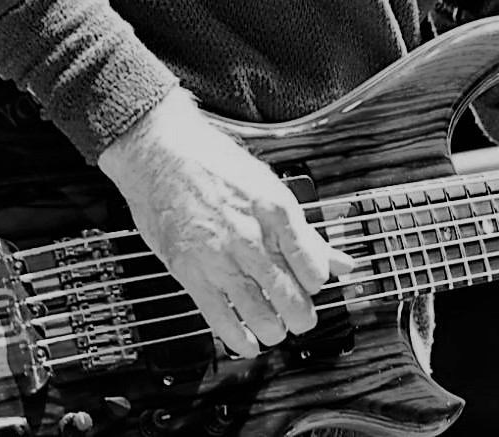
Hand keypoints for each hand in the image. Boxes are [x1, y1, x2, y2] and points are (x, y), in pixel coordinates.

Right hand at [97, 89, 356, 358]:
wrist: (161, 155)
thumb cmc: (214, 163)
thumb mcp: (268, 186)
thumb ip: (303, 230)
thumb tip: (337, 259)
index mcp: (276, 209)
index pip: (311, 263)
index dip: (318, 281)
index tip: (316, 285)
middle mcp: (251, 235)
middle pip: (288, 292)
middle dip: (301, 314)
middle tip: (303, 319)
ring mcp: (220, 256)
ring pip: (258, 310)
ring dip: (274, 329)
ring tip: (279, 332)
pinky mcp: (191, 272)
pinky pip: (219, 316)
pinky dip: (237, 337)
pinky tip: (248, 344)